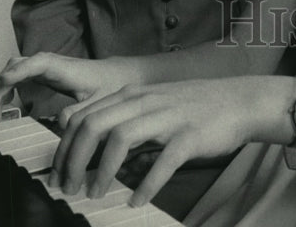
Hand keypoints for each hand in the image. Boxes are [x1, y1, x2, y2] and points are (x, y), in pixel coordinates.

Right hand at [0, 53, 137, 121]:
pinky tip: (5, 105)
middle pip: (17, 65)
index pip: (38, 63)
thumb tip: (59, 121)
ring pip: (14, 69)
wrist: (121, 75)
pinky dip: (7, 87)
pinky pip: (19, 75)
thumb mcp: (101, 102)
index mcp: (65, 68)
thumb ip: (82, 111)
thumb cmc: (112, 86)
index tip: (4, 81)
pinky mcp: (45, 73)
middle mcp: (52, 63)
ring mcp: (47, 67)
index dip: (20, 70)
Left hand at [51, 76, 292, 205]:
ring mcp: (168, 117)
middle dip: (73, 160)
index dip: (64, 145)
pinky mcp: (190, 135)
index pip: (83, 114)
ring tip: (95, 194)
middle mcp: (145, 101)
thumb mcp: (151, 103)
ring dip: (101, 171)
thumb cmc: (191, 107)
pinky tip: (137, 201)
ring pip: (121, 138)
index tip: (57, 172)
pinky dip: (147, 184)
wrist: (238, 100)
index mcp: (132, 94)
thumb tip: (83, 134)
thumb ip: (120, 114)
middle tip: (68, 188)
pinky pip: (163, 161)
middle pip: (94, 125)